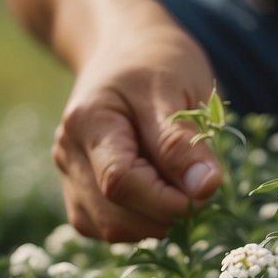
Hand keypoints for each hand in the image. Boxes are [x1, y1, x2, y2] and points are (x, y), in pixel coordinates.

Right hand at [53, 17, 222, 240]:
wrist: (126, 48)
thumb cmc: (157, 62)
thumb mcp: (179, 89)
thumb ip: (185, 142)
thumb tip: (205, 188)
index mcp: (89, 120)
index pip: (120, 181)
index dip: (167, 200)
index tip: (208, 189)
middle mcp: (68, 151)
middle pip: (113, 214)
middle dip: (166, 214)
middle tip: (200, 186)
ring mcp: (69, 174)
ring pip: (111, 229)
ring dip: (156, 222)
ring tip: (181, 185)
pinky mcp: (78, 193)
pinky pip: (108, 228)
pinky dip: (141, 223)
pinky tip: (161, 194)